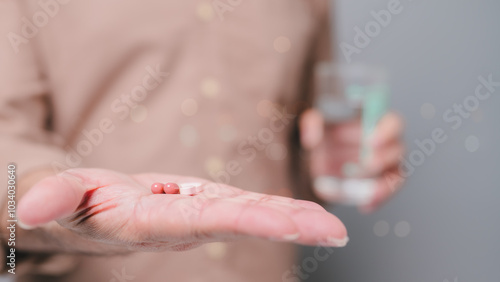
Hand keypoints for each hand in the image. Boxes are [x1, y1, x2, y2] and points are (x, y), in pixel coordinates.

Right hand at [17, 168, 347, 252]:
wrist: (91, 210)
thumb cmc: (75, 204)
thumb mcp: (60, 195)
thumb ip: (52, 197)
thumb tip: (31, 210)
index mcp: (153, 223)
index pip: (207, 222)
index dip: (249, 222)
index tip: (292, 223)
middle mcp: (184, 225)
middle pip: (242, 222)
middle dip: (288, 225)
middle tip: (336, 232)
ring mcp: (198, 215)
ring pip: (250, 214)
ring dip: (292, 218)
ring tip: (333, 225)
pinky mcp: (204, 204)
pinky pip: (244, 205)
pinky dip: (275, 209)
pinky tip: (304, 214)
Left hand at [300, 109, 404, 212]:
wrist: (318, 153)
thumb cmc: (323, 130)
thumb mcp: (314, 120)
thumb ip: (312, 123)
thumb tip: (310, 140)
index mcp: (375, 121)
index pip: (393, 123)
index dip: (386, 132)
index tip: (371, 142)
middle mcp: (385, 143)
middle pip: (397, 150)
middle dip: (383, 158)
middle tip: (367, 164)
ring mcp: (384, 165)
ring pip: (395, 175)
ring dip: (383, 185)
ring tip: (368, 193)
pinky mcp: (377, 183)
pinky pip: (384, 193)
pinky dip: (376, 200)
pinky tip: (365, 206)